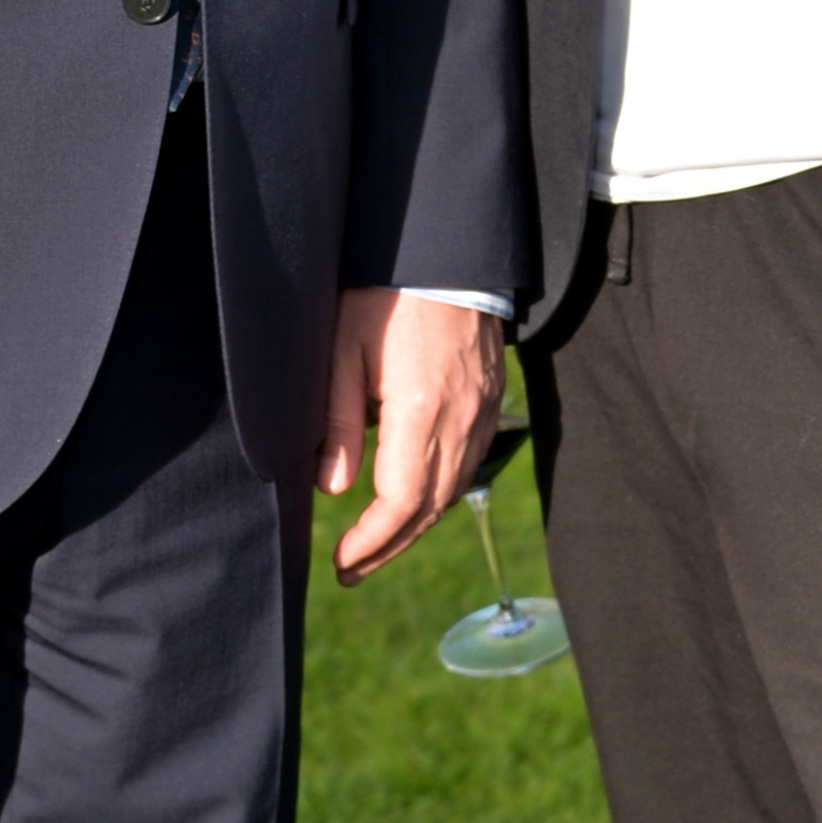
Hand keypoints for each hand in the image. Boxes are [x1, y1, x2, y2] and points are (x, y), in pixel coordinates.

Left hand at [318, 292, 507, 584]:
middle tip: (352, 570)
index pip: (401, 500)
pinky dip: (440, 493)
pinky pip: (468, 464)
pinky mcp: (490, 401)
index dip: (372, 540)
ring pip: (454, 490)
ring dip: (416, 524)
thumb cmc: (384, 294)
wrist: (443, 253)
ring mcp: (483, 412)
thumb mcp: (343, 351)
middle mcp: (462, 419)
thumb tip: (331, 489)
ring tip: (378, 546)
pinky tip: (415, 501)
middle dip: (390, 545)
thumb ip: (337, 422)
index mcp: (422, 409)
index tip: (343, 560)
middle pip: (431, 507)